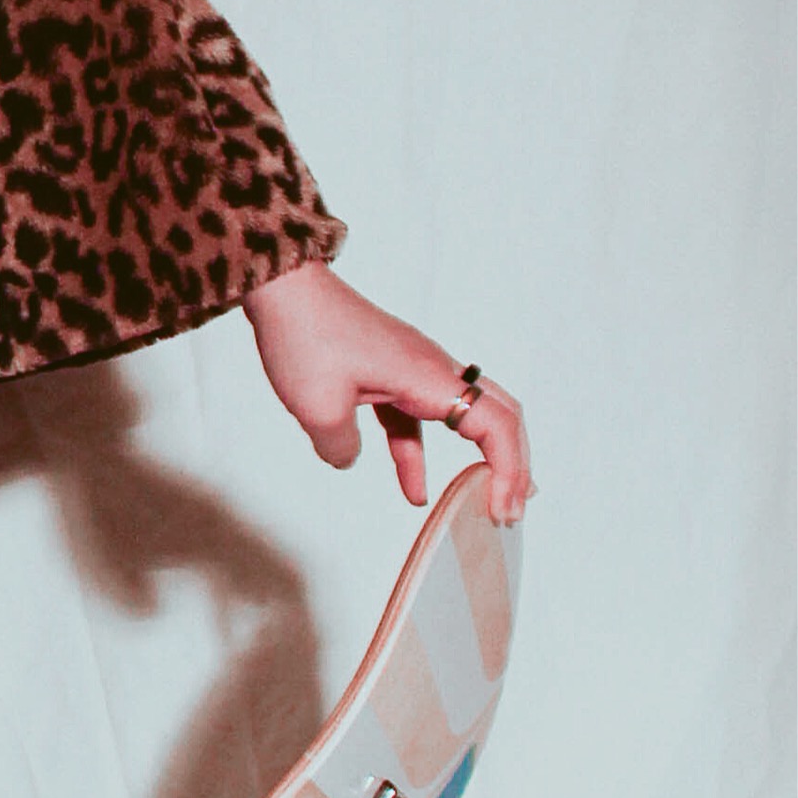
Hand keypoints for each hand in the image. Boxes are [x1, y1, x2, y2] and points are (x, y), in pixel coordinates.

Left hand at [242, 262, 531, 524]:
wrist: (284, 286)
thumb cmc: (305, 335)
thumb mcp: (318, 408)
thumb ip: (341, 447)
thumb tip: (348, 460)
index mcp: (430, 377)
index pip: (496, 425)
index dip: (510, 470)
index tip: (502, 511)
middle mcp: (432, 369)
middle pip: (496, 416)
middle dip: (512, 463)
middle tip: (512, 508)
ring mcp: (412, 367)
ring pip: (459, 417)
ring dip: (473, 461)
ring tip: (480, 505)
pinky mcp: (387, 369)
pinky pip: (415, 419)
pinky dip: (418, 454)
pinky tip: (413, 490)